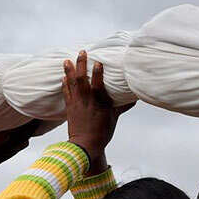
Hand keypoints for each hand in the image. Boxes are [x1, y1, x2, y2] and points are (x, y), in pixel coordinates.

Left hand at [62, 51, 133, 165]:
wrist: (84, 146)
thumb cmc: (102, 133)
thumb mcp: (113, 119)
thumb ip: (122, 107)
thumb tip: (134, 99)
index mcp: (99, 104)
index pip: (97, 85)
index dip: (97, 73)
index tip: (97, 62)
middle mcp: (86, 101)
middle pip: (82, 80)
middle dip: (81, 65)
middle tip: (81, 52)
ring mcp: (76, 104)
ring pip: (71, 84)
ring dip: (68, 71)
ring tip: (66, 60)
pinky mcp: (69, 109)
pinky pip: (66, 94)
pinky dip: (65, 85)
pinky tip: (63, 77)